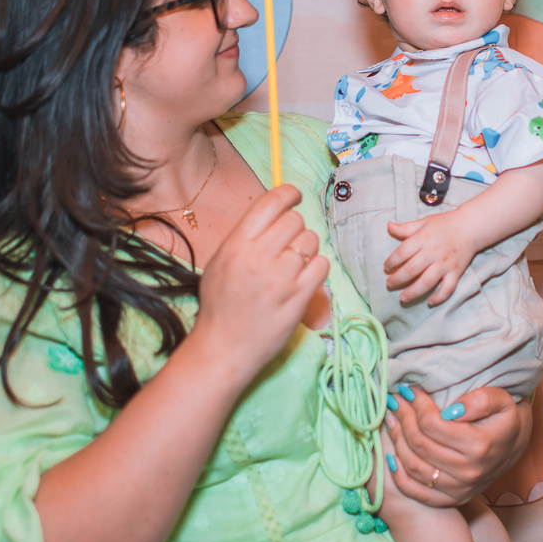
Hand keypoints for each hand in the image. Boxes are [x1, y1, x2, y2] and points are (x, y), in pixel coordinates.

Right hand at [192, 184, 327, 384]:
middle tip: (288, 242)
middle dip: (295, 227)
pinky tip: (305, 276)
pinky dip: (317, 267)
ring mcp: (282, 278)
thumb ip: (244, 237)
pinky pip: (322, 265)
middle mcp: (260, 257)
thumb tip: (273, 212)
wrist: (224, 348)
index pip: (271, 202)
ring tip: (294, 264)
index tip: (295, 195)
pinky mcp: (300, 298)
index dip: (288, 193)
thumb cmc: (220, 305)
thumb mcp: (220, 262)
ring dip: (307, 248)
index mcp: (237, 244)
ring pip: (311, 241)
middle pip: (295, 220)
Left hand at [384, 212, 479, 304]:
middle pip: (411, 270)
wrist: (470, 226)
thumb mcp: (424, 222)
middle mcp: (432, 253)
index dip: (391, 262)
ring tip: (403, 298)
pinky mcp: (456, 272)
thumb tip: (389, 226)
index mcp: (423, 239)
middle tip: (389, 285)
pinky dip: (439, 297)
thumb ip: (406, 228)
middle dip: (397, 280)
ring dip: (413, 292)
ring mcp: (445, 264)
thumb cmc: (445, 224)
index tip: (386, 268)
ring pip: (426, 283)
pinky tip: (430, 301)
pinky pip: (447, 288)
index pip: (402, 253)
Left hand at [384, 386, 530, 506]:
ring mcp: (459, 489)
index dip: (417, 405)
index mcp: (480, 446)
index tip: (409, 390)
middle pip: (419, 444)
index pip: (432, 425)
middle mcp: (469, 472)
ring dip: (396, 440)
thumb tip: (451, 409)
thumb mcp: (502, 400)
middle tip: (395, 400)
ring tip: (392, 419)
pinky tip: (391, 454)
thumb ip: (480, 400)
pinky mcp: (451, 499)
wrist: (515, 445)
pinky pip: (414, 491)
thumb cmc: (504, 418)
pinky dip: (398, 474)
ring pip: (413, 466)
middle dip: (403, 418)